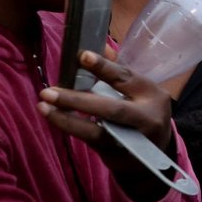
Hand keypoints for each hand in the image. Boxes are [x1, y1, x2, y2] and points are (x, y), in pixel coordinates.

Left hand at [38, 48, 173, 158]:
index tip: (82, 56)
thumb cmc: (143, 111)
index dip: (104, 67)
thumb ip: (119, 72)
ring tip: (44, 107)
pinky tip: (55, 118)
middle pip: (112, 109)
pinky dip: (72, 129)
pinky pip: (91, 141)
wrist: (157, 150)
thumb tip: (99, 47)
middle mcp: (147, 118)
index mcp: (153, 95)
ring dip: (68, 120)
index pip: (126, 78)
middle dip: (78, 100)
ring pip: (98, 132)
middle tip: (48, 92)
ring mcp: (133, 140)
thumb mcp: (139, 90)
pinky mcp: (118, 155)